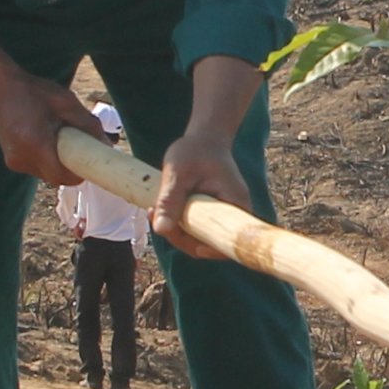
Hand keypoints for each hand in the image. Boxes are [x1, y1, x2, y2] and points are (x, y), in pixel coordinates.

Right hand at [0, 63, 105, 187]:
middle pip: (55, 178)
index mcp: (35, 143)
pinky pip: (36, 169)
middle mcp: (21, 157)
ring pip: (46, 175)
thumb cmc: (36, 93)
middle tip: (77, 150)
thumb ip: (88, 125)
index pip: (61, 176)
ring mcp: (14, 161)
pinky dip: (45, 160)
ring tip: (57, 140)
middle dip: (69, 168)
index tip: (88, 164)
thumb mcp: (67, 103)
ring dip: (56, 164)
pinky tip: (44, 140)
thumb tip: (108, 145)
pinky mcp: (11, 162)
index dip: (77, 174)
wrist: (0, 88)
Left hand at [151, 128, 252, 258]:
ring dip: (176, 230)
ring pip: (201, 236)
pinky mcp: (212, 212)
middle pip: (211, 242)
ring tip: (153, 210)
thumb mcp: (177, 173)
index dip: (210, 250)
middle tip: (156, 217)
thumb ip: (169, 200)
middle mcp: (234, 212)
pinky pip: (197, 227)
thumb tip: (161, 230)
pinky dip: (179, 223)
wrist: (205, 137)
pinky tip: (159, 209)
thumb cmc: (194, 150)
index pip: (229, 241)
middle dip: (182, 237)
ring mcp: (223, 213)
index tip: (186, 243)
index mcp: (235, 202)